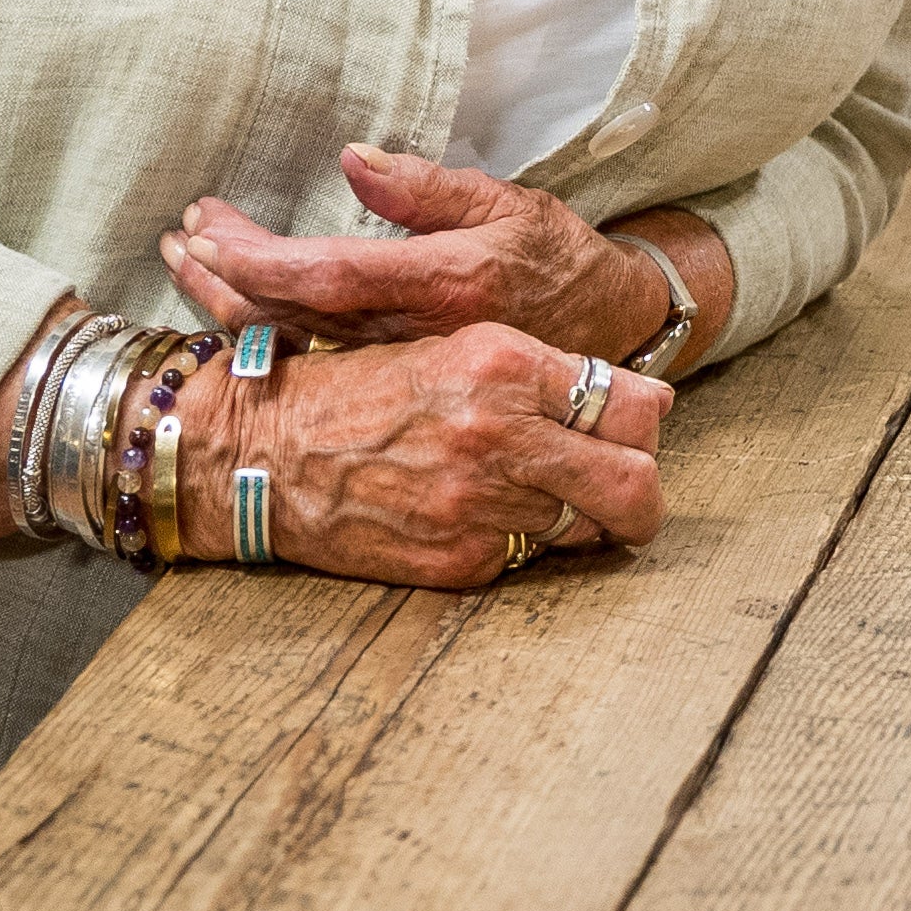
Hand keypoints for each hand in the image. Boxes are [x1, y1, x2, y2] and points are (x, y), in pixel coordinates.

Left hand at [163, 145, 670, 361]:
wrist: (603, 332)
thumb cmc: (555, 258)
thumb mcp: (508, 204)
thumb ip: (426, 186)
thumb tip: (353, 157)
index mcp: (442, 283)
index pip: (328, 274)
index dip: (259, 258)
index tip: (204, 229)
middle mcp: (411, 334)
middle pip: (293, 313)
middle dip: (224, 275)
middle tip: (177, 237)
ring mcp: (399, 365)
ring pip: (293, 342)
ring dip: (230, 302)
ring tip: (185, 263)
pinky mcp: (394, 379)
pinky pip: (311, 360)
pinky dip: (260, 333)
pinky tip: (225, 309)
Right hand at [194, 321, 672, 589]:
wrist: (264, 453)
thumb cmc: (360, 391)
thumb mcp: (457, 350)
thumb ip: (541, 374)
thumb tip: (633, 403)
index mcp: (507, 367)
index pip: (635, 405)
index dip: (645, 421)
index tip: (636, 426)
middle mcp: (503, 436)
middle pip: (636, 481)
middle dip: (645, 491)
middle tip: (635, 490)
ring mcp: (482, 506)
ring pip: (588, 525)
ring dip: (579, 516)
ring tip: (544, 497)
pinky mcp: (460, 560)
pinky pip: (530, 558)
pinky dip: (522, 542)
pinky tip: (485, 517)